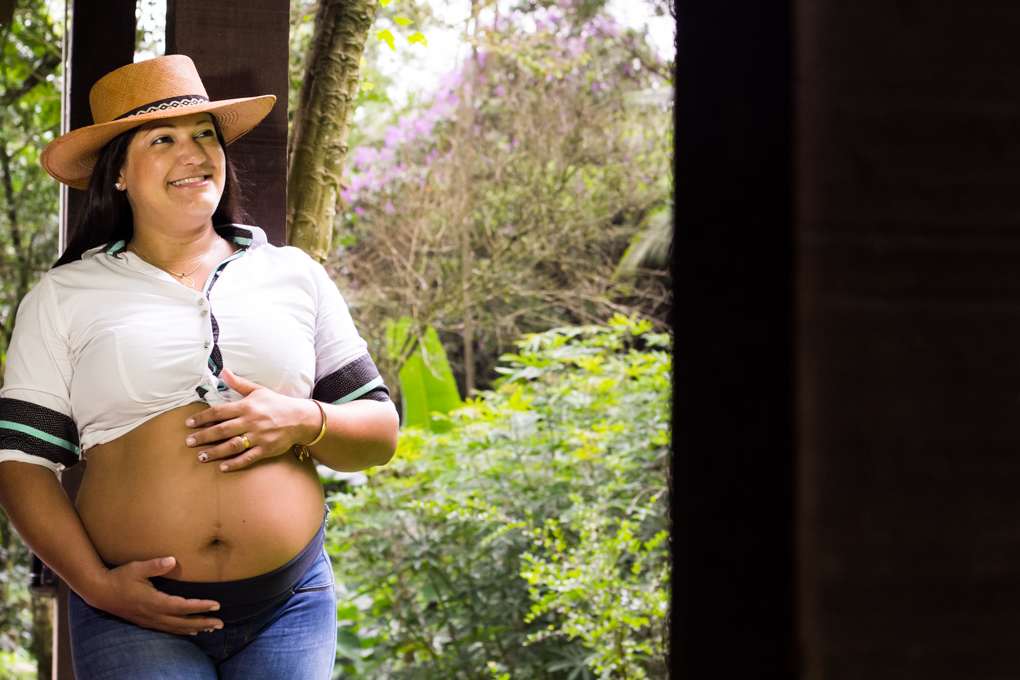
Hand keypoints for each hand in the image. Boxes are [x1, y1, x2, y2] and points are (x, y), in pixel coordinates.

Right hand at [89, 556, 221, 634]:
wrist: (99, 592)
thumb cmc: (119, 577)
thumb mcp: (136, 568)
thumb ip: (155, 565)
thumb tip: (172, 560)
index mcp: (154, 602)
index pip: (183, 607)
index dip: (200, 607)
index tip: (217, 605)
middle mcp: (153, 615)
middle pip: (183, 622)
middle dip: (203, 622)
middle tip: (220, 623)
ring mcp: (149, 620)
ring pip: (176, 628)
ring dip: (194, 628)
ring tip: (211, 628)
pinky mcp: (145, 622)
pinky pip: (167, 629)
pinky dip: (181, 630)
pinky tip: (190, 630)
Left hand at [184, 368, 320, 471]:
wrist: (300, 418)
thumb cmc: (276, 404)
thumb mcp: (258, 391)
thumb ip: (239, 383)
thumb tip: (223, 371)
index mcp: (247, 406)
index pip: (219, 412)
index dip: (202, 418)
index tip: (188, 424)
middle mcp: (251, 421)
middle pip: (221, 430)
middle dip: (203, 437)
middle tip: (188, 442)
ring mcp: (258, 436)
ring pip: (232, 445)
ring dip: (214, 452)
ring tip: (200, 457)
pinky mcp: (266, 449)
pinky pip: (248, 457)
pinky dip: (235, 463)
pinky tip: (222, 467)